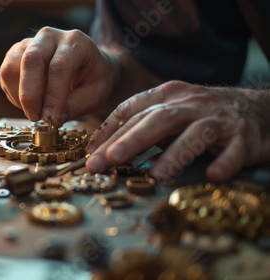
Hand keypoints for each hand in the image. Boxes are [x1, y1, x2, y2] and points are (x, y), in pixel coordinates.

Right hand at [0, 27, 114, 126]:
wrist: (86, 66)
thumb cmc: (93, 79)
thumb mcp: (95, 94)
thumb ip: (75, 106)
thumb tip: (52, 118)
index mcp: (75, 41)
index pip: (59, 67)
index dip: (53, 95)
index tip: (51, 119)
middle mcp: (49, 37)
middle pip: (31, 61)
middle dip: (30, 95)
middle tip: (36, 118)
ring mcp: (28, 43)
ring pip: (11, 68)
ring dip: (19, 96)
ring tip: (36, 110)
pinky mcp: (15, 54)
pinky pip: (6, 75)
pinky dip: (14, 94)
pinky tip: (31, 101)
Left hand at [85, 80, 269, 181]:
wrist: (257, 109)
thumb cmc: (201, 116)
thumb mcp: (169, 115)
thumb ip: (140, 129)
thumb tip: (101, 153)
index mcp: (167, 95)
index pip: (131, 109)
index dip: (109, 130)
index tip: (88, 153)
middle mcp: (190, 103)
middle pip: (157, 119)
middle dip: (130, 140)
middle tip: (108, 160)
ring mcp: (218, 118)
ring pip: (194, 133)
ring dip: (174, 154)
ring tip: (155, 175)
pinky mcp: (244, 136)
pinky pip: (234, 150)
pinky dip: (224, 161)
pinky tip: (212, 175)